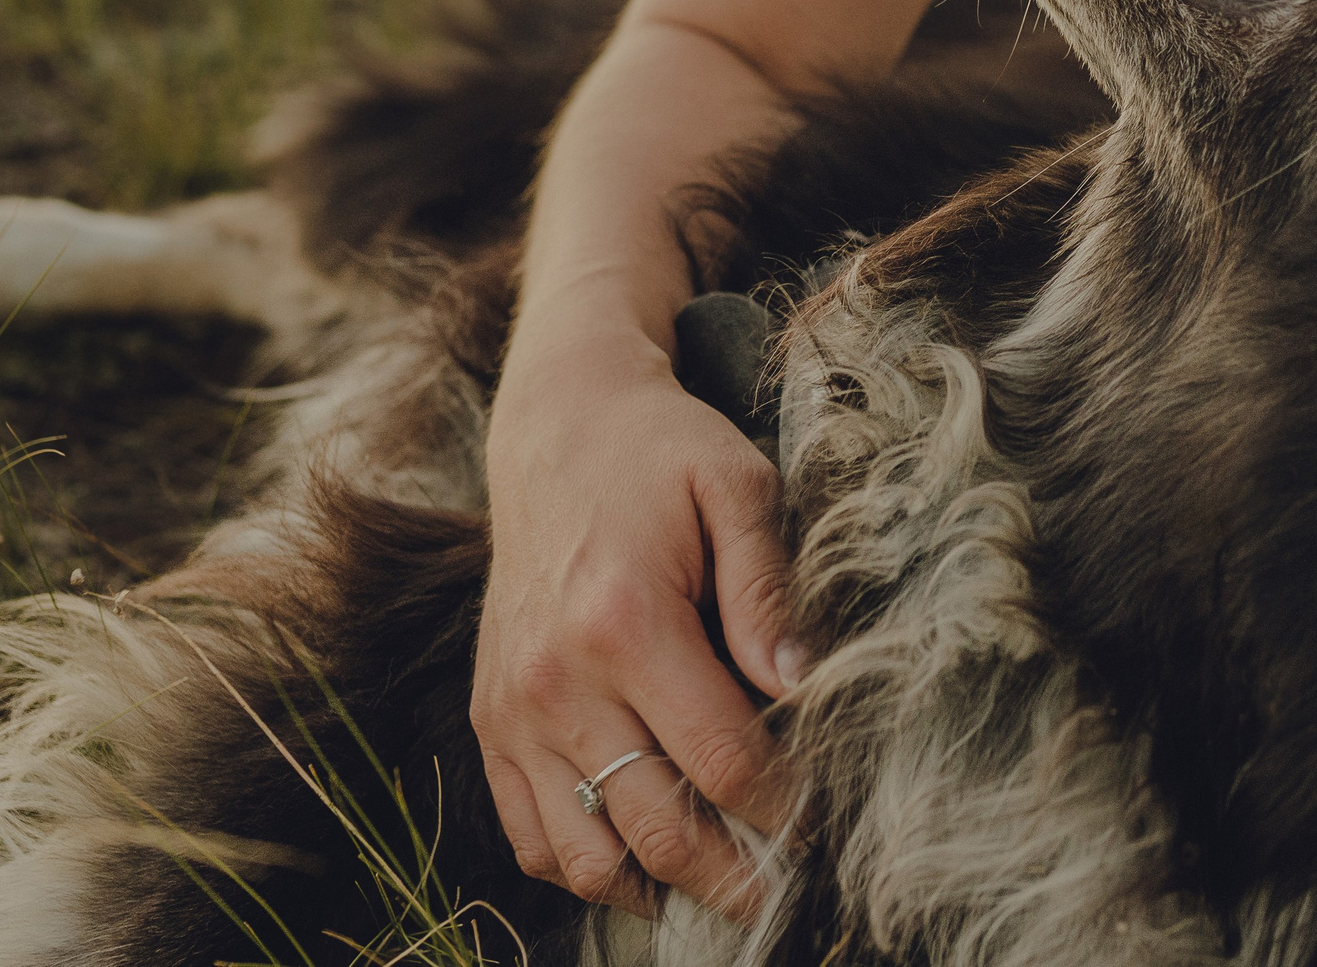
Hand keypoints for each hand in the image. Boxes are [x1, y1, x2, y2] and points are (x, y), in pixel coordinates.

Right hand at [473, 340, 800, 919]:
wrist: (556, 425)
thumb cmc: (659, 451)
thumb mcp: (735, 485)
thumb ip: (769, 588)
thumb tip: (802, 685)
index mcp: (626, 621)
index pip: (722, 762)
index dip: (784, 811)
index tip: (826, 822)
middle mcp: (558, 679)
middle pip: (658, 829)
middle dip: (736, 876)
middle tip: (788, 890)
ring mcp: (514, 707)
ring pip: (586, 856)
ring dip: (659, 888)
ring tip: (721, 884)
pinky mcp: (490, 718)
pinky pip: (530, 835)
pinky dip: (584, 868)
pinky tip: (643, 862)